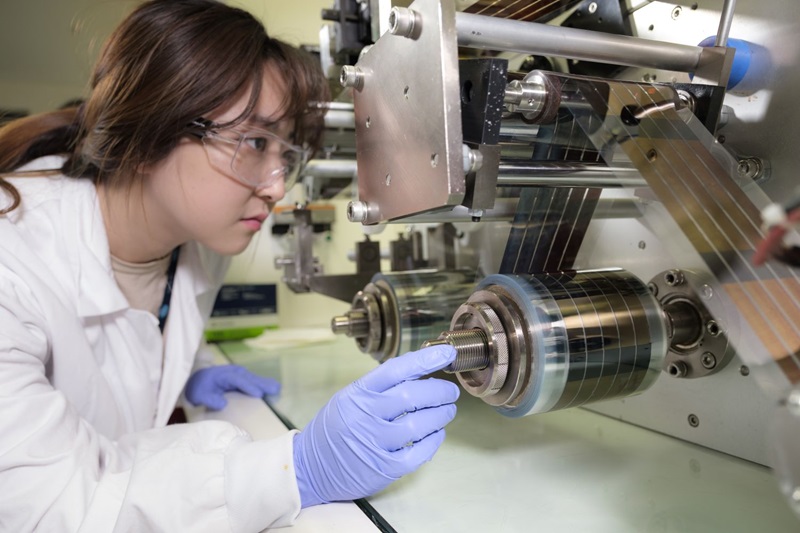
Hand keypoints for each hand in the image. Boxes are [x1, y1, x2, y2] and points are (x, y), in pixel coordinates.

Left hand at [184, 365, 279, 409]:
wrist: (196, 379)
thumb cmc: (198, 389)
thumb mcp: (200, 396)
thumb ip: (210, 399)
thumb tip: (222, 404)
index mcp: (222, 375)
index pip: (237, 380)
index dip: (248, 386)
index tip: (259, 394)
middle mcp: (232, 371)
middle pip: (249, 377)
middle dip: (261, 383)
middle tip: (275, 389)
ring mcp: (238, 373)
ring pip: (253, 377)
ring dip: (264, 382)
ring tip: (277, 388)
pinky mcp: (241, 377)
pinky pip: (252, 379)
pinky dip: (262, 383)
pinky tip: (272, 387)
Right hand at [292, 345, 458, 506]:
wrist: (309, 468)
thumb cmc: (333, 430)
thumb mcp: (348, 398)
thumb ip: (379, 386)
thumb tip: (417, 370)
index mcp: (357, 394)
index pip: (396, 370)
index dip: (425, 359)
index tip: (445, 353)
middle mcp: (365, 416)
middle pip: (412, 396)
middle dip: (439, 391)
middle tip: (450, 391)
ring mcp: (375, 443)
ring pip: (420, 425)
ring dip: (441, 415)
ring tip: (447, 410)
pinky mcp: (384, 468)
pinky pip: (418, 452)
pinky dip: (433, 441)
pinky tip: (436, 434)